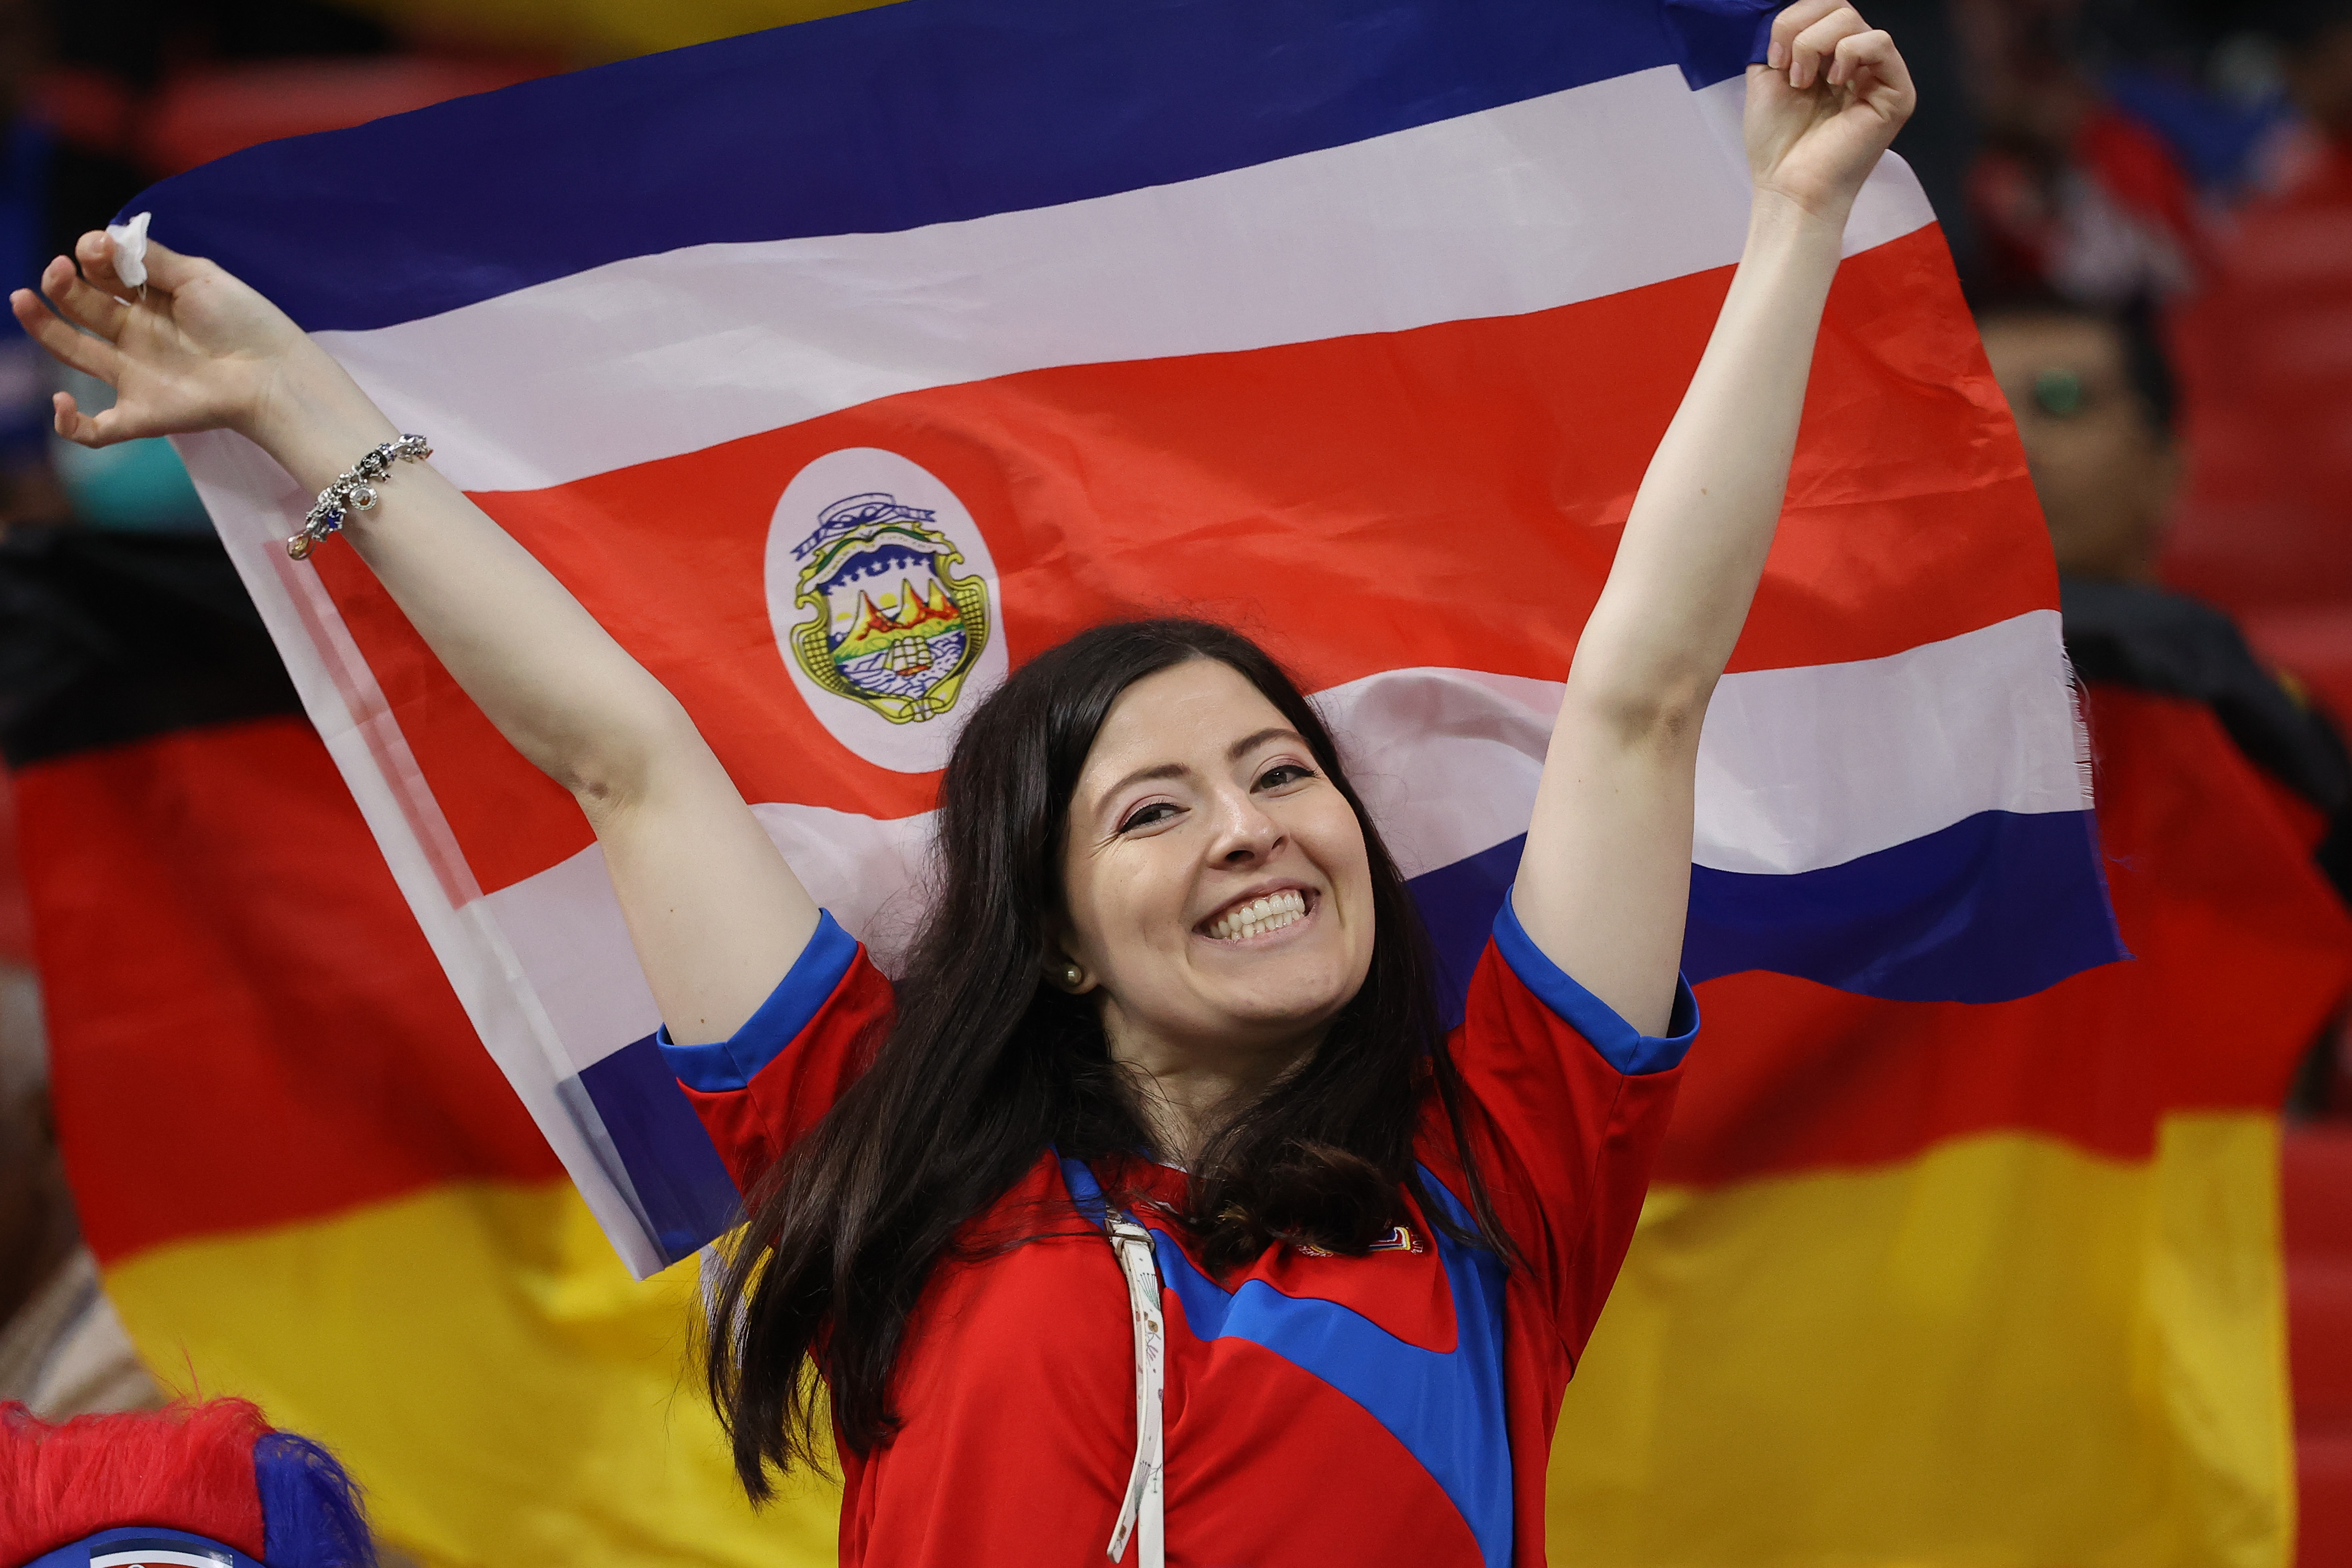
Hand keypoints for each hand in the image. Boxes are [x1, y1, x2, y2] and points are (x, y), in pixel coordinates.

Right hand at [9, 230, 315, 448]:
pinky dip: (71, 425)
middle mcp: (136, 334)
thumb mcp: (200, 278)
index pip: (103, 274)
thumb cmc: (246, 322)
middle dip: (63, 285)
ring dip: (43, 326)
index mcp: (150, 300)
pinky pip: (96, 430)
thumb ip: (153, 259)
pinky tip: (61, 402)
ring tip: (23, 298)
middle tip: (58, 270)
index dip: (93, 257)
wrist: (275, 375)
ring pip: (74, 351)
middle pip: (82, 306)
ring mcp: (135, 375)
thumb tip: (107, 237)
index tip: (100, 249)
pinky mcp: (142, 415)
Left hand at [1744, 2, 1915, 225]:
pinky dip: (1849, 53)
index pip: (1822, 8)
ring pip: (1854, 20)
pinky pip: (1880, 42)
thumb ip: (1779, 42)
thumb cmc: (1778, 145)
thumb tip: (1785, 16)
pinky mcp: (1897, 92)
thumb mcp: (1766, 80)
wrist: (1789, 187)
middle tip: (1787, 69)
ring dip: (1815, 45)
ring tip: (1803, 83)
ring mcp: (1879, 76)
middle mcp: (1857, 63)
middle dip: (1801, 30)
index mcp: (1829, 59)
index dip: (1792, 20)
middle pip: (1839, 6)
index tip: (1772, 59)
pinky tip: (1835, 82)